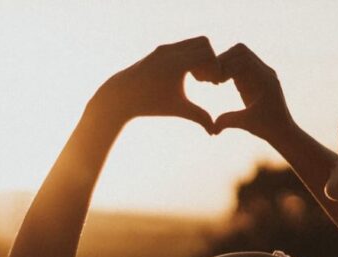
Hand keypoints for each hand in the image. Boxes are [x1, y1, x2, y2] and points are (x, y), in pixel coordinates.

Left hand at [90, 36, 222, 132]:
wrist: (121, 96)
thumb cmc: (150, 104)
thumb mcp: (177, 110)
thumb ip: (199, 117)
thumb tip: (214, 132)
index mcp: (177, 63)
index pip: (208, 55)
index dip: (215, 68)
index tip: (213, 84)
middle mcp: (171, 51)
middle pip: (204, 43)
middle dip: (210, 59)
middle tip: (207, 79)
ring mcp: (164, 48)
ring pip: (193, 42)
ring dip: (200, 57)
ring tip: (197, 78)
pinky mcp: (159, 50)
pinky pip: (182, 46)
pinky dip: (189, 56)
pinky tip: (186, 75)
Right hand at [212, 43, 295, 142]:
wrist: (284, 132)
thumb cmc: (268, 128)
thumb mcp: (247, 124)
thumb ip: (229, 121)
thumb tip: (212, 128)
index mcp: (264, 79)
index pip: (242, 57)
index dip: (225, 66)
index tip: (215, 82)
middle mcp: (265, 72)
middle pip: (240, 50)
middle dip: (223, 61)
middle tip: (213, 79)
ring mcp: (262, 73)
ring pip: (240, 55)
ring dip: (226, 63)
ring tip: (216, 81)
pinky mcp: (257, 78)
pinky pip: (241, 64)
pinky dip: (229, 69)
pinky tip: (221, 83)